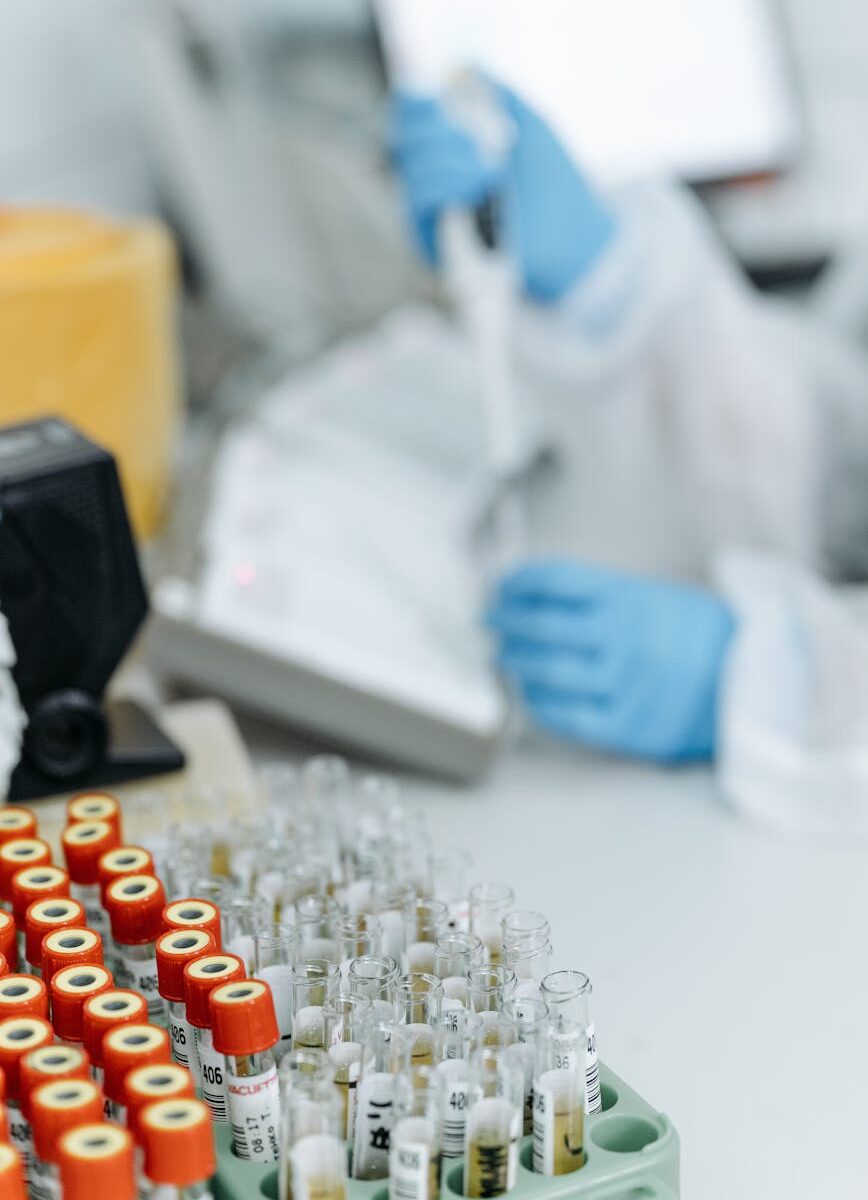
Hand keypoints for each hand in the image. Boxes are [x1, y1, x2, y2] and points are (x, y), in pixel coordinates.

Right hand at [390, 85, 615, 302]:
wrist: (571, 241)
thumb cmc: (558, 187)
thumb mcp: (531, 125)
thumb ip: (498, 93)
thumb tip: (462, 67)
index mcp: (455, 149)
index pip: (413, 120)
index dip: (417, 104)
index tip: (438, 97)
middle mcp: (439, 178)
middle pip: (406, 138)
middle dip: (439, 129)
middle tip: (478, 140)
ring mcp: (435, 211)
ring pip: (413, 168)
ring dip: (450, 160)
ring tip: (489, 171)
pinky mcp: (434, 242)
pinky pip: (419, 201)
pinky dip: (447, 185)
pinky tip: (478, 187)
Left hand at [488, 560, 735, 763]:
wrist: (751, 683)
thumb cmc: (694, 636)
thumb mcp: (653, 596)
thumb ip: (599, 595)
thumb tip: (530, 593)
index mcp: (631, 598)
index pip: (555, 580)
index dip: (518, 582)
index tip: (500, 586)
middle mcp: (625, 638)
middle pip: (543, 627)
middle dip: (506, 622)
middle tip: (490, 622)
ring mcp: (626, 684)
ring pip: (549, 672)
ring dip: (516, 662)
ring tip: (504, 656)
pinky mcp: (628, 726)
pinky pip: (567, 716)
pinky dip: (539, 702)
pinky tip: (530, 692)